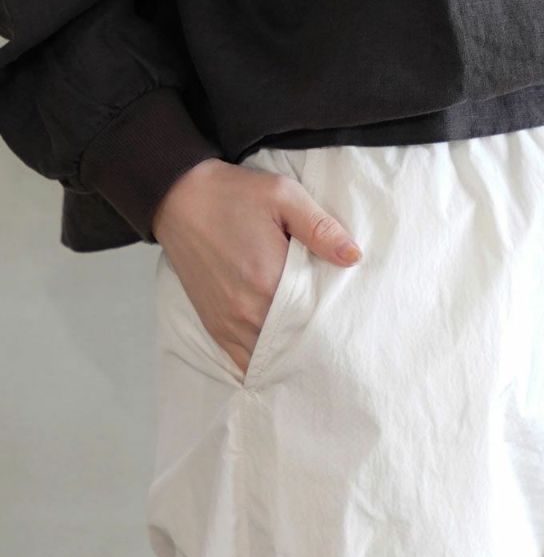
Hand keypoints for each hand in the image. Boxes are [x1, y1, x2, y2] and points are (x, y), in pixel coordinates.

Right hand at [151, 156, 361, 375]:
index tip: (347, 326)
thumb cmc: (232, 195)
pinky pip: (243, 360)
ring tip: (311, 354)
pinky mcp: (214, 325)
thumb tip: (353, 257)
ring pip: (269, 358)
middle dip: (314, 346)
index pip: (313, 320)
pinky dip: (262, 362)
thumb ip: (320, 228)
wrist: (177, 197)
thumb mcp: (283, 196)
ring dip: (289, 357)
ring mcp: (228, 322)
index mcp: (269, 281)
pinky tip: (280, 360)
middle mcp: (247, 310)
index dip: (332, 326)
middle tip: (336, 346)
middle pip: (293, 345)